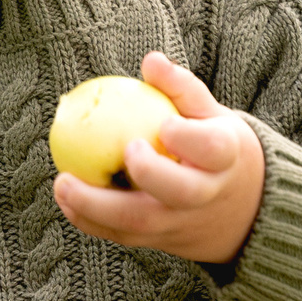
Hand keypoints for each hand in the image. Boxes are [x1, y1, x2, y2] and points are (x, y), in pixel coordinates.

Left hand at [53, 53, 263, 263]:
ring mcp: (180, 223)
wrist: (239, 210)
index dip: (190, 139)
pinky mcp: (158, 241)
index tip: (165, 125)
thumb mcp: (211, 117)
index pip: (213, 149)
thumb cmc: (214, 148)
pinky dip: (89, 220)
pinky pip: (120, 235)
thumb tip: (151, 59)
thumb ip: (182, 89)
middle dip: (150, 174)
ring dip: (97, 206)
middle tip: (123, 152)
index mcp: (225, 159)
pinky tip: (64, 198)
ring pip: (141, 223)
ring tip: (62, 183)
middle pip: (180, 192)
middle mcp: (205, 196)